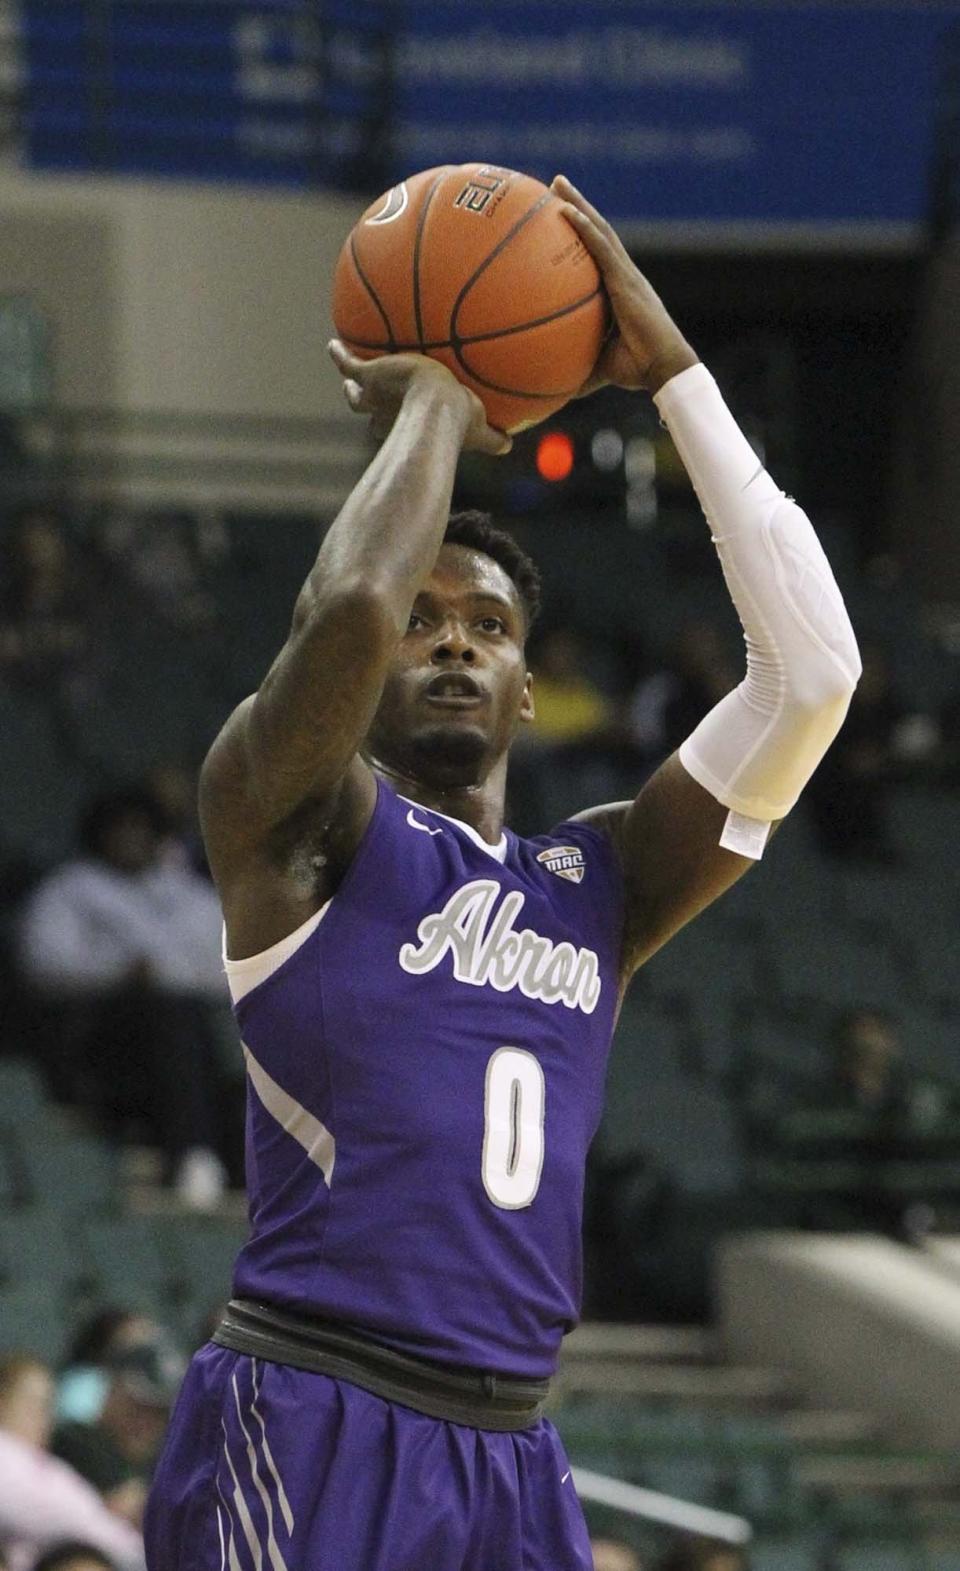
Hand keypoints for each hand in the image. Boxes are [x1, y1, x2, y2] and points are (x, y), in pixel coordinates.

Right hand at [328, 341, 511, 455]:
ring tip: (346, 375)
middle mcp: (385, 414)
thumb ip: (494, 440)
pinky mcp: (370, 374)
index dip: (391, 422)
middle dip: (365, 404)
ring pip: (355, 392)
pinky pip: (347, 363)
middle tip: (360, 396)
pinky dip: (339, 355)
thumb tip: (511, 447)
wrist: (437, 406)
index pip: (393, 425)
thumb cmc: (459, 423)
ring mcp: (375, 394)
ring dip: (350, 384)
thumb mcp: (480, 431)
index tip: (392, 419)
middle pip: (369, 411)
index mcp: (406, 425)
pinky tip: (332, 344)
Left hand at [551, 175, 699, 396]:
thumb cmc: (636, 370)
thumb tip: (546, 386)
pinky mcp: (626, 280)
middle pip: (597, 230)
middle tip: (555, 185)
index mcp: (619, 289)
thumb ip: (574, 367)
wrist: (663, 368)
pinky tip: (565, 211)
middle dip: (577, 205)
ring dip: (578, 203)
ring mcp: (626, 274)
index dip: (582, 231)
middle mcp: (623, 274)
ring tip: (556, 183)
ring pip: (599, 229)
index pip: (597, 252)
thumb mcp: (596, 366)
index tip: (559, 214)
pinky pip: (601, 247)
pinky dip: (584, 227)